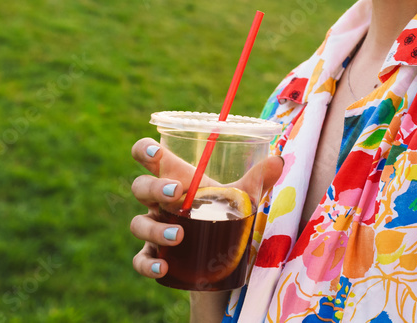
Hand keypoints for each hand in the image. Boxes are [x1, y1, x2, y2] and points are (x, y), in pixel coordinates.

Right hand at [129, 137, 283, 279]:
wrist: (221, 259)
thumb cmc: (225, 214)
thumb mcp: (243, 197)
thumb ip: (258, 179)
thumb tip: (278, 160)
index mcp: (177, 179)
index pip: (149, 156)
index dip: (144, 149)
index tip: (157, 152)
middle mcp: (160, 202)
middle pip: (141, 186)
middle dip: (154, 188)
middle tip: (177, 194)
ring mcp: (154, 228)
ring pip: (138, 224)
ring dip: (155, 228)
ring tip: (179, 235)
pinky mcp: (155, 256)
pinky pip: (140, 260)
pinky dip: (147, 264)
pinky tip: (162, 267)